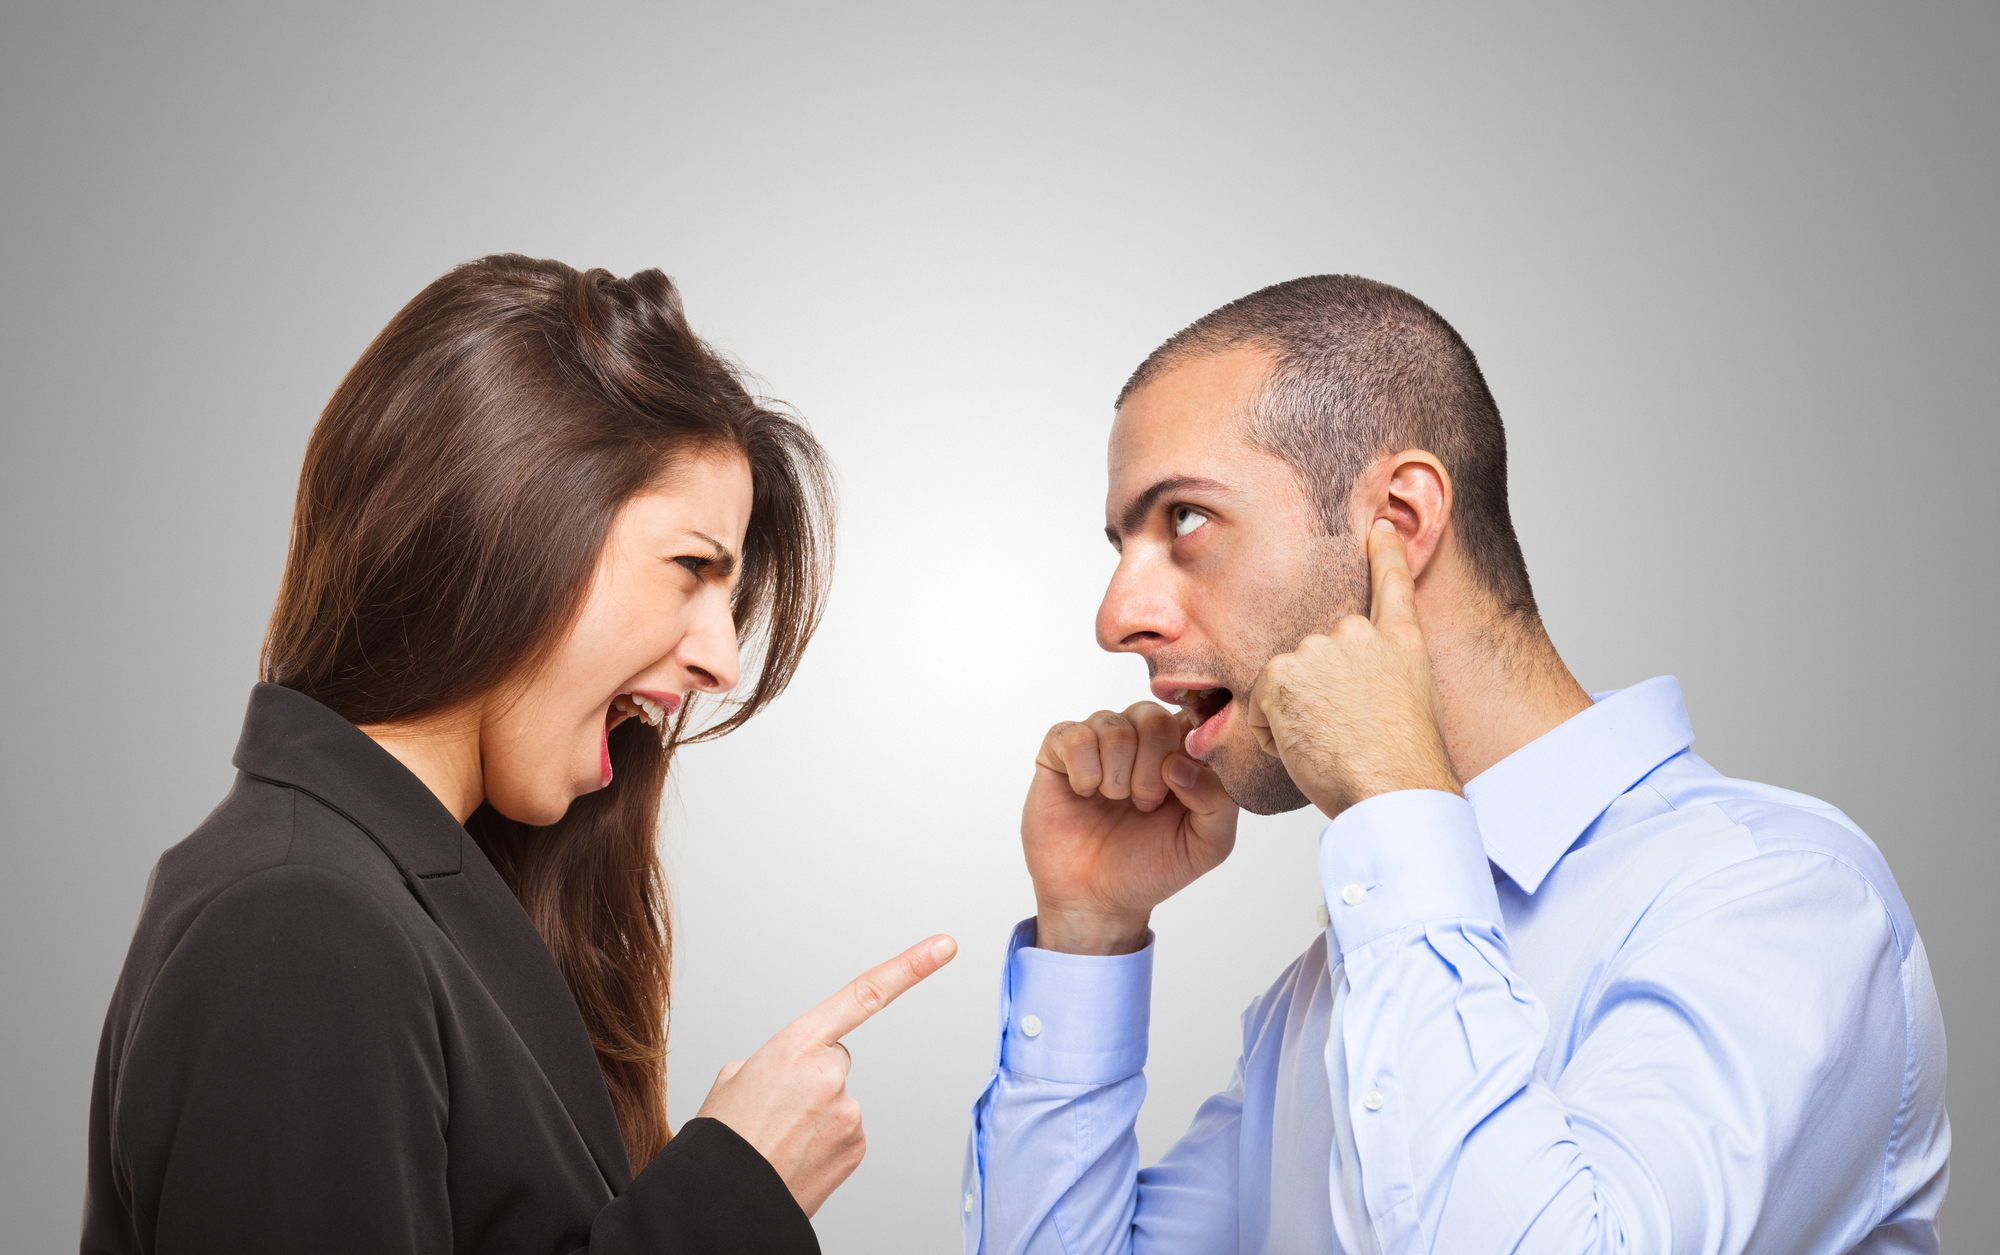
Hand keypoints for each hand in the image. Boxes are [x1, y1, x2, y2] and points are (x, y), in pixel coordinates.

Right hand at [694, 934, 956, 1216]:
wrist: (727, 1199)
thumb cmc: (725, 1139)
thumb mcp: (733, 1079)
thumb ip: (772, 1059)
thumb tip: (789, 1068)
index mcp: (795, 1046)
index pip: (862, 996)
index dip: (909, 967)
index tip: (943, 947)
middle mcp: (829, 1073)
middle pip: (834, 1059)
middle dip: (811, 1078)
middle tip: (777, 1109)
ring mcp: (848, 1111)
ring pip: (838, 1099)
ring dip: (815, 1115)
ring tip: (780, 1137)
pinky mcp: (858, 1144)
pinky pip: (845, 1131)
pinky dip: (824, 1141)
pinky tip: (797, 1154)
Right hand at [1024, 701, 1238, 954]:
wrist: (1095, 899)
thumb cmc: (1151, 868)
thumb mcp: (1207, 846)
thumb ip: (1218, 802)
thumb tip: (1181, 765)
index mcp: (1180, 753)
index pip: (1194, 716)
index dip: (1189, 744)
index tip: (1180, 784)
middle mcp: (1140, 740)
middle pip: (1152, 716)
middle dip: (1150, 768)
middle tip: (1144, 804)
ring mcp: (1099, 742)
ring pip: (1113, 725)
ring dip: (1116, 774)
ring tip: (1114, 802)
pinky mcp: (1058, 751)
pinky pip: (1073, 736)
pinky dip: (1083, 770)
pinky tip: (1085, 793)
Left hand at [1244, 520, 1459, 817]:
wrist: (1394, 786)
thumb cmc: (1404, 766)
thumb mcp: (1412, 704)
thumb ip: (1382, 677)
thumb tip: (1354, 689)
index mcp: (1401, 641)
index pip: (1392, 582)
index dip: (1385, 552)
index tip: (1380, 527)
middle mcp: (1359, 634)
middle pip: (1317, 655)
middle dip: (1316, 693)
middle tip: (1346, 732)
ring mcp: (1320, 650)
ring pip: (1287, 681)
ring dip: (1294, 715)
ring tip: (1331, 743)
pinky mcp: (1284, 672)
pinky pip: (1261, 706)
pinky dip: (1272, 732)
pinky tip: (1306, 746)